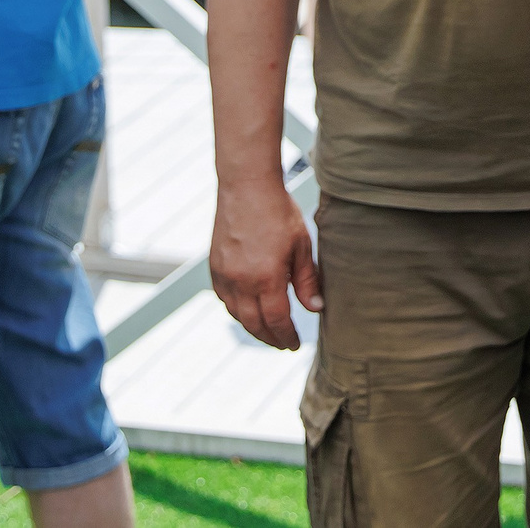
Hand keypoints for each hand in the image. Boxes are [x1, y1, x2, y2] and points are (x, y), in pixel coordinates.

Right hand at [209, 176, 320, 350]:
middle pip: (254, 324)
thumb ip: (306, 280)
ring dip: (252, 327)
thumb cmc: (278, 211)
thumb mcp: (301, 245)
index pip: (277, 321)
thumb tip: (315, 308)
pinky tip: (247, 309)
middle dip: (270, 338)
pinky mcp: (214, 265)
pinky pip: (224, 298)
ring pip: (236, 314)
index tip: (295, 344)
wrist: (246, 185)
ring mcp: (224, 274)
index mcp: (266, 277)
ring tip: (267, 331)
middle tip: (282, 343)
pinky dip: (236, 309)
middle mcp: (241, 280)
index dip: (286, 336)